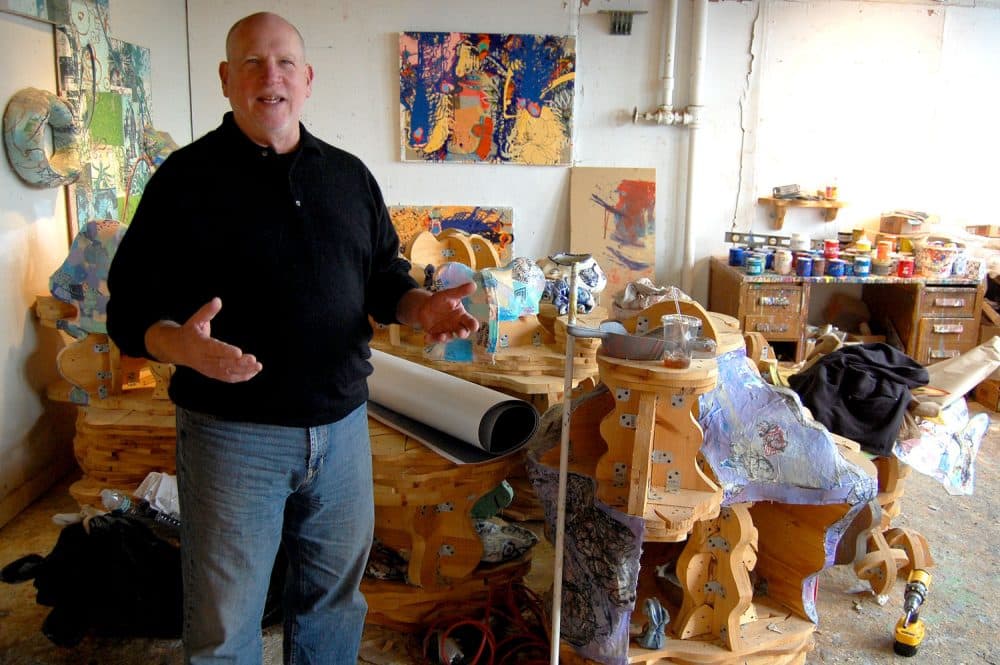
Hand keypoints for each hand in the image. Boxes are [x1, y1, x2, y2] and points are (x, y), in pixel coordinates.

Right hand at [145, 297, 261, 382]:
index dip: (226, 351)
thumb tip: (217, 300)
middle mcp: (203, 359)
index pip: (213, 348)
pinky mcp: (212, 374)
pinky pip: (227, 378)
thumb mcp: (196, 319)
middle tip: (254, 360)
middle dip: (239, 363)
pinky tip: (253, 372)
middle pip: (222, 363)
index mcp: (198, 344)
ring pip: (226, 372)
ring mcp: (207, 368)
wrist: (177, 348)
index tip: (239, 352)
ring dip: (243, 371)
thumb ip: (207, 311)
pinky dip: (240, 377)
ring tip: (258, 366)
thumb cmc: (190, 331)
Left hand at [417, 282, 479, 343]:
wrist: (425, 306)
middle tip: (461, 333)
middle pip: (463, 332)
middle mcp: (456, 326)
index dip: (473, 325)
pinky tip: (426, 337)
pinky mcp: (435, 335)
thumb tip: (473, 284)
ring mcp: (446, 331)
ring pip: (449, 337)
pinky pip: (434, 339)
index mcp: (462, 316)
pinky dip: (431, 339)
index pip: (470, 322)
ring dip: (446, 338)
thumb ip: (460, 291)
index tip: (474, 327)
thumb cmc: (441, 300)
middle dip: (462, 333)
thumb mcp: (449, 294)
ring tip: (442, 336)